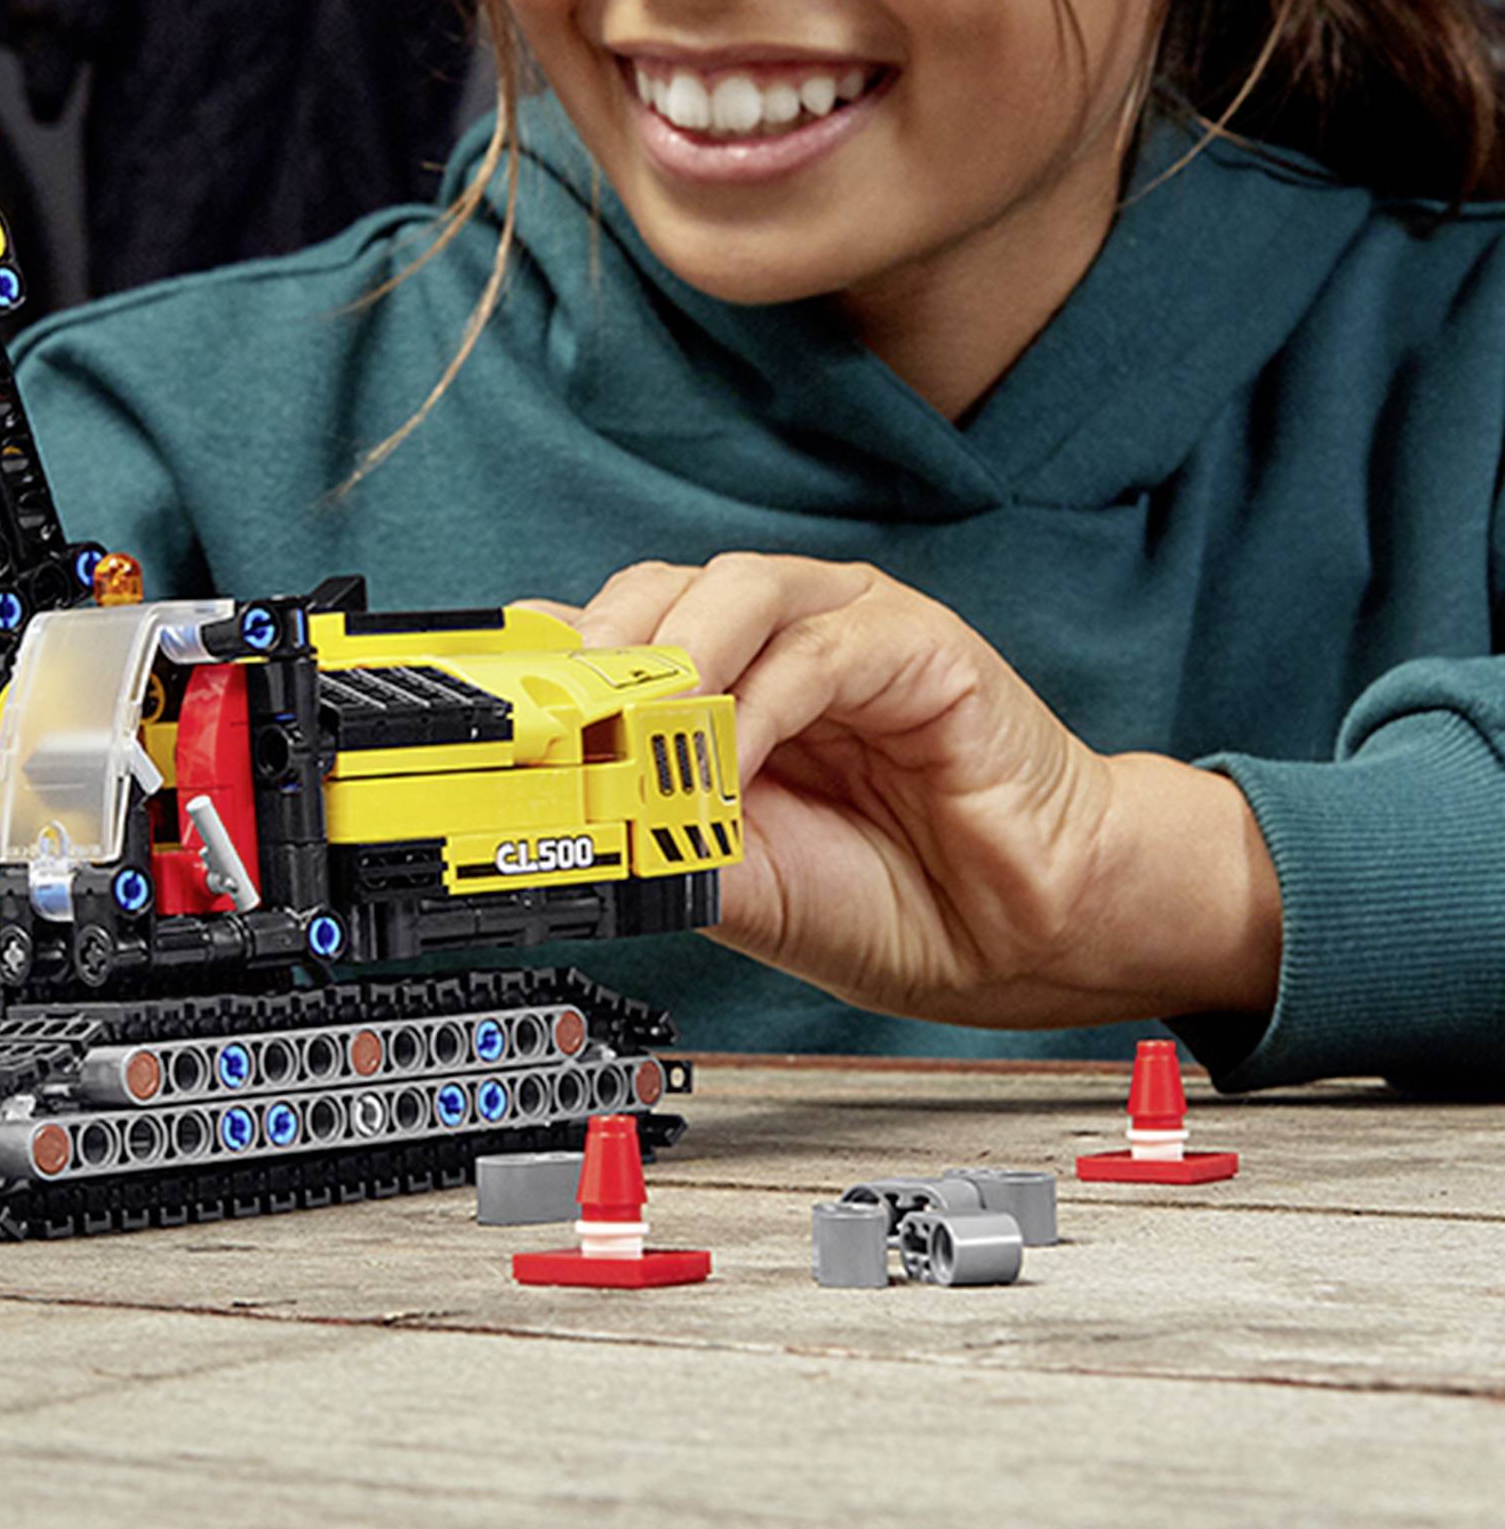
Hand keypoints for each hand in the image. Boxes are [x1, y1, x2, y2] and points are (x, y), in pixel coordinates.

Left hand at [570, 552, 1280, 1032]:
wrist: (1032, 936)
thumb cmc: (898, 896)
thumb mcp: (739, 880)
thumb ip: (654, 836)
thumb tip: (553, 814)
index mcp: (719, 685)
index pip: (609, 637)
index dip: (549, 672)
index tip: (496, 724)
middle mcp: (774, 641)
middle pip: (652, 594)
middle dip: (594, 659)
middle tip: (561, 732)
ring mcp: (846, 630)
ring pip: (730, 592)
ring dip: (671, 665)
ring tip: (643, 744)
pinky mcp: (920, 644)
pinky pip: (819, 648)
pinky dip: (760, 704)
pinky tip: (734, 765)